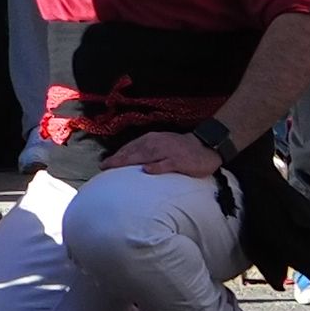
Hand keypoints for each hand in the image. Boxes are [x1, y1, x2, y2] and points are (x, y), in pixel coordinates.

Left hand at [107, 130, 224, 182]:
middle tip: (105, 166)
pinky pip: (166, 163)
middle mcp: (157, 143)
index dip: (117, 155)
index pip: (131, 147)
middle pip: (135, 151)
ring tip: (117, 167)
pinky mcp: (179, 160)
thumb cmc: (180, 149)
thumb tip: (129, 162)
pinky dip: (156, 167)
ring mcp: (168, 151)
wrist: (205, 146)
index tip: (104, 164)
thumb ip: (146, 151)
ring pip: (146, 155)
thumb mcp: (161, 146)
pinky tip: (146, 171)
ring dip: (130, 161)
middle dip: (118, 159)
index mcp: (152, 139)